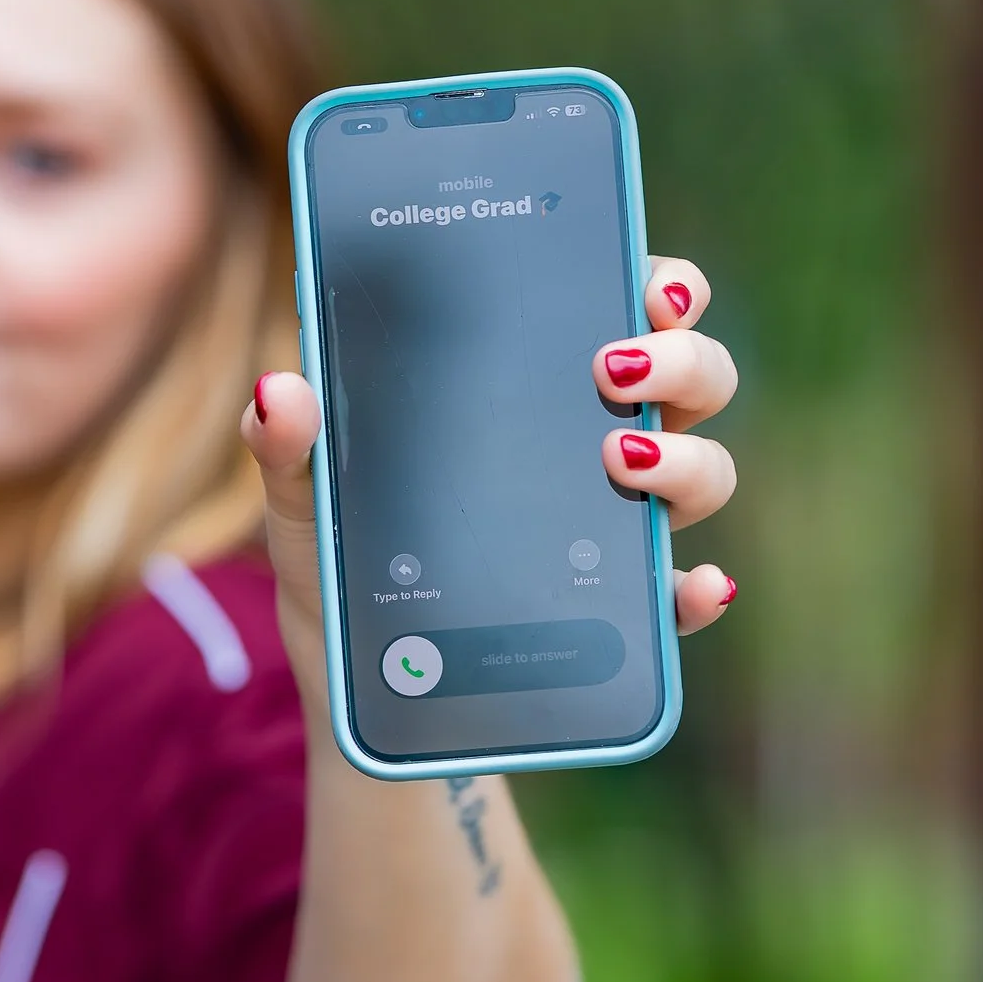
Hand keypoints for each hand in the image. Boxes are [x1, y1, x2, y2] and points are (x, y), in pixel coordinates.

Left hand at [240, 254, 739, 659]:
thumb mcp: (304, 507)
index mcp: (530, 396)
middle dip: (681, 357)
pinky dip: (698, 588)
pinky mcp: (621, 619)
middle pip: (689, 378)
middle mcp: (594, 449)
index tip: (648, 279)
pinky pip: (683, 597)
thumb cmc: (343, 576)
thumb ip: (288, 446)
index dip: (659, 282)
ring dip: (687, 458)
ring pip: (704, 471)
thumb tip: (278, 388)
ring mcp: (617, 534)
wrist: (363, 702)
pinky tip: (692, 583)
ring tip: (619, 459)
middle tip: (613, 368)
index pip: (620, 312)